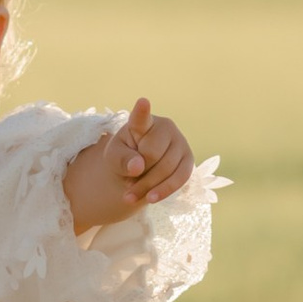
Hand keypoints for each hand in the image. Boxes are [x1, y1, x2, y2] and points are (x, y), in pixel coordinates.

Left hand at [64, 97, 196, 234]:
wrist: (140, 169)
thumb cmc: (125, 157)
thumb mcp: (113, 158)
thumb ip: (121, 160)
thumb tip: (138, 167)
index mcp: (143, 122)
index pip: (141, 117)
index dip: (142, 111)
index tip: (142, 102)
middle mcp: (165, 127)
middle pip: (152, 155)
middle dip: (139, 174)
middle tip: (126, 184)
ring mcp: (180, 142)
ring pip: (166, 169)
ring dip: (148, 186)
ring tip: (130, 195)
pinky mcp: (189, 160)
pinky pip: (180, 178)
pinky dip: (164, 191)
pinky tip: (150, 198)